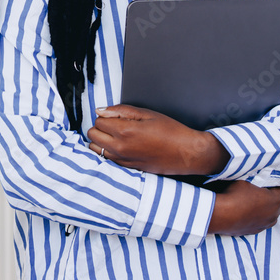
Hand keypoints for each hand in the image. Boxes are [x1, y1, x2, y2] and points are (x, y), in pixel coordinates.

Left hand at [87, 104, 228, 175]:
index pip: (99, 120)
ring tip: (116, 136)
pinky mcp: (127, 168)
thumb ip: (121, 111)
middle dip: (101, 127)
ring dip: (101, 140)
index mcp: (125, 131)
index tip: (116, 116)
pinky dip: (108, 151)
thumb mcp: (147, 114)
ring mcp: (123, 160)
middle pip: (93, 134)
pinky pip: (106, 159)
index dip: (106, 116)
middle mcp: (121, 147)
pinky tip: (121, 146)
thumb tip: (100, 110)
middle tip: (115, 124)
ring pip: (95, 149)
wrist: (187, 153)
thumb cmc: (171, 131)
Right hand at [207, 181, 279, 235]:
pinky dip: (260, 217)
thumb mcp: (245, 181)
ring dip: (268, 209)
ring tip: (258, 202)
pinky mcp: (255, 231)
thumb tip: (256, 180)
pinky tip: (250, 212)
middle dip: (275, 197)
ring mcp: (265, 224)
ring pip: (272, 215)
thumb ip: (256, 182)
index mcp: (275, 200)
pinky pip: (263, 223)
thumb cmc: (234, 195)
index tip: (270, 180)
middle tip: (265, 190)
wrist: (221, 215)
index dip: (277, 184)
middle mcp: (274, 214)